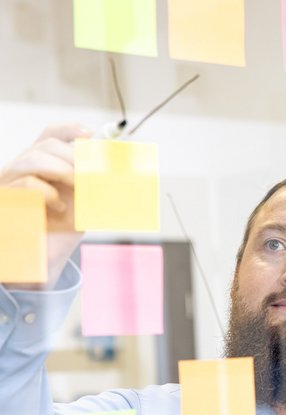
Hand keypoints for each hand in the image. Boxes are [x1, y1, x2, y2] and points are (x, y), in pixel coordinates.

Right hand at [1, 123, 91, 289]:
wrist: (45, 257)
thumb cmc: (64, 226)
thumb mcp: (87, 199)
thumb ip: (97, 180)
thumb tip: (118, 163)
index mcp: (44, 164)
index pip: (51, 135)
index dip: (68, 130)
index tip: (89, 135)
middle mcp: (23, 168)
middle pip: (46, 145)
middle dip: (72, 156)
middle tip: (88, 174)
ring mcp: (10, 182)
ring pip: (32, 158)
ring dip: (62, 169)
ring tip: (76, 186)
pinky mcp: (6, 198)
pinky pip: (26, 183)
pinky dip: (49, 193)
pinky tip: (59, 208)